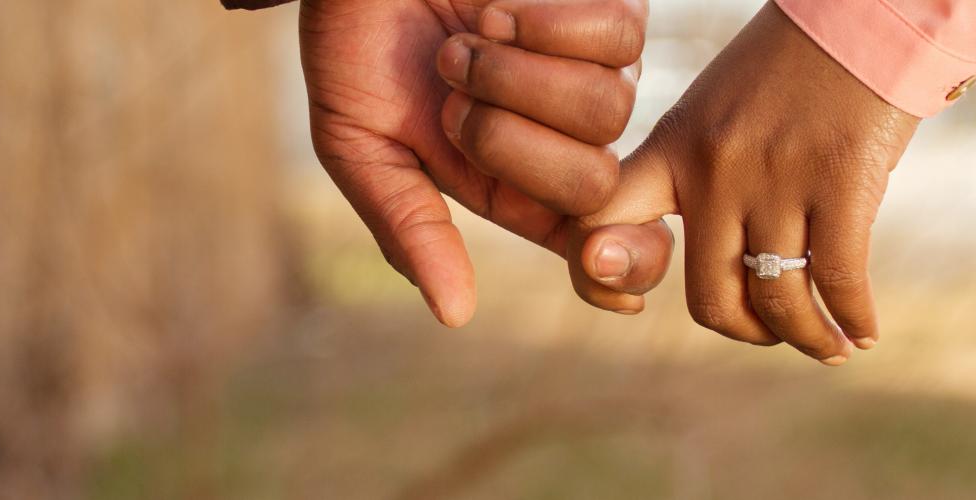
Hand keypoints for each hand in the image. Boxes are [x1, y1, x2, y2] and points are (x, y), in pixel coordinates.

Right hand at [300, 0, 657, 325]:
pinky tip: (497, 9)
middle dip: (509, 142)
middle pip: (595, 184)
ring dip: (516, 75)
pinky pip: (618, 40)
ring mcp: (590, 72)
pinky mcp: (605, 11)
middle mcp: (561, 138)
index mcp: (509, 186)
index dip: (618, 268)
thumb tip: (455, 315)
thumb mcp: (359, 146)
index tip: (603, 275)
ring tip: (463, 44)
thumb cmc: (356, 44)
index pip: (592, 245)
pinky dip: (547, 25)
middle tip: (450, 99)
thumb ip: (407, 226)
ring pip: (609, 111)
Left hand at [569, 2, 920, 364]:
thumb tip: (703, 255)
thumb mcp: (713, 112)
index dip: (599, 278)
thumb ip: (693, 176)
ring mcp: (777, 178)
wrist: (861, 17)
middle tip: (770, 329)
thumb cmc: (788, 71)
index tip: (631, 302)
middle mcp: (715, 171)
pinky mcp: (841, 181)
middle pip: (708, 298)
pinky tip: (864, 332)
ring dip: (808, 339)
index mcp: (672, 149)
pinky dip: (853, 320)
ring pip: (777, 300)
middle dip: (744, 330)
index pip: (596, 223)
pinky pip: (839, 279)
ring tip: (830, 345)